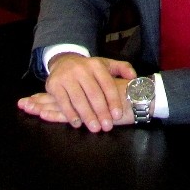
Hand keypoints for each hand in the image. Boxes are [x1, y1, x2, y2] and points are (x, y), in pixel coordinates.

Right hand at [17, 54, 136, 131]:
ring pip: (79, 99)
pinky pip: (63, 102)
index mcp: (96, 65)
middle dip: (101, 112)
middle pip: (93, 94)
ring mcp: (67, 77)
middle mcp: (81, 69)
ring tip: (95, 128)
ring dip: (87, 116)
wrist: (63, 61)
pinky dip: (70, 114)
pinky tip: (77, 124)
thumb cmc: (89, 68)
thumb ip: (122, 69)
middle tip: (107, 126)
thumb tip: (135, 77)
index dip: (113, 100)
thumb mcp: (106, 64)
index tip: (117, 115)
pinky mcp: (54, 85)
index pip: (107, 84)